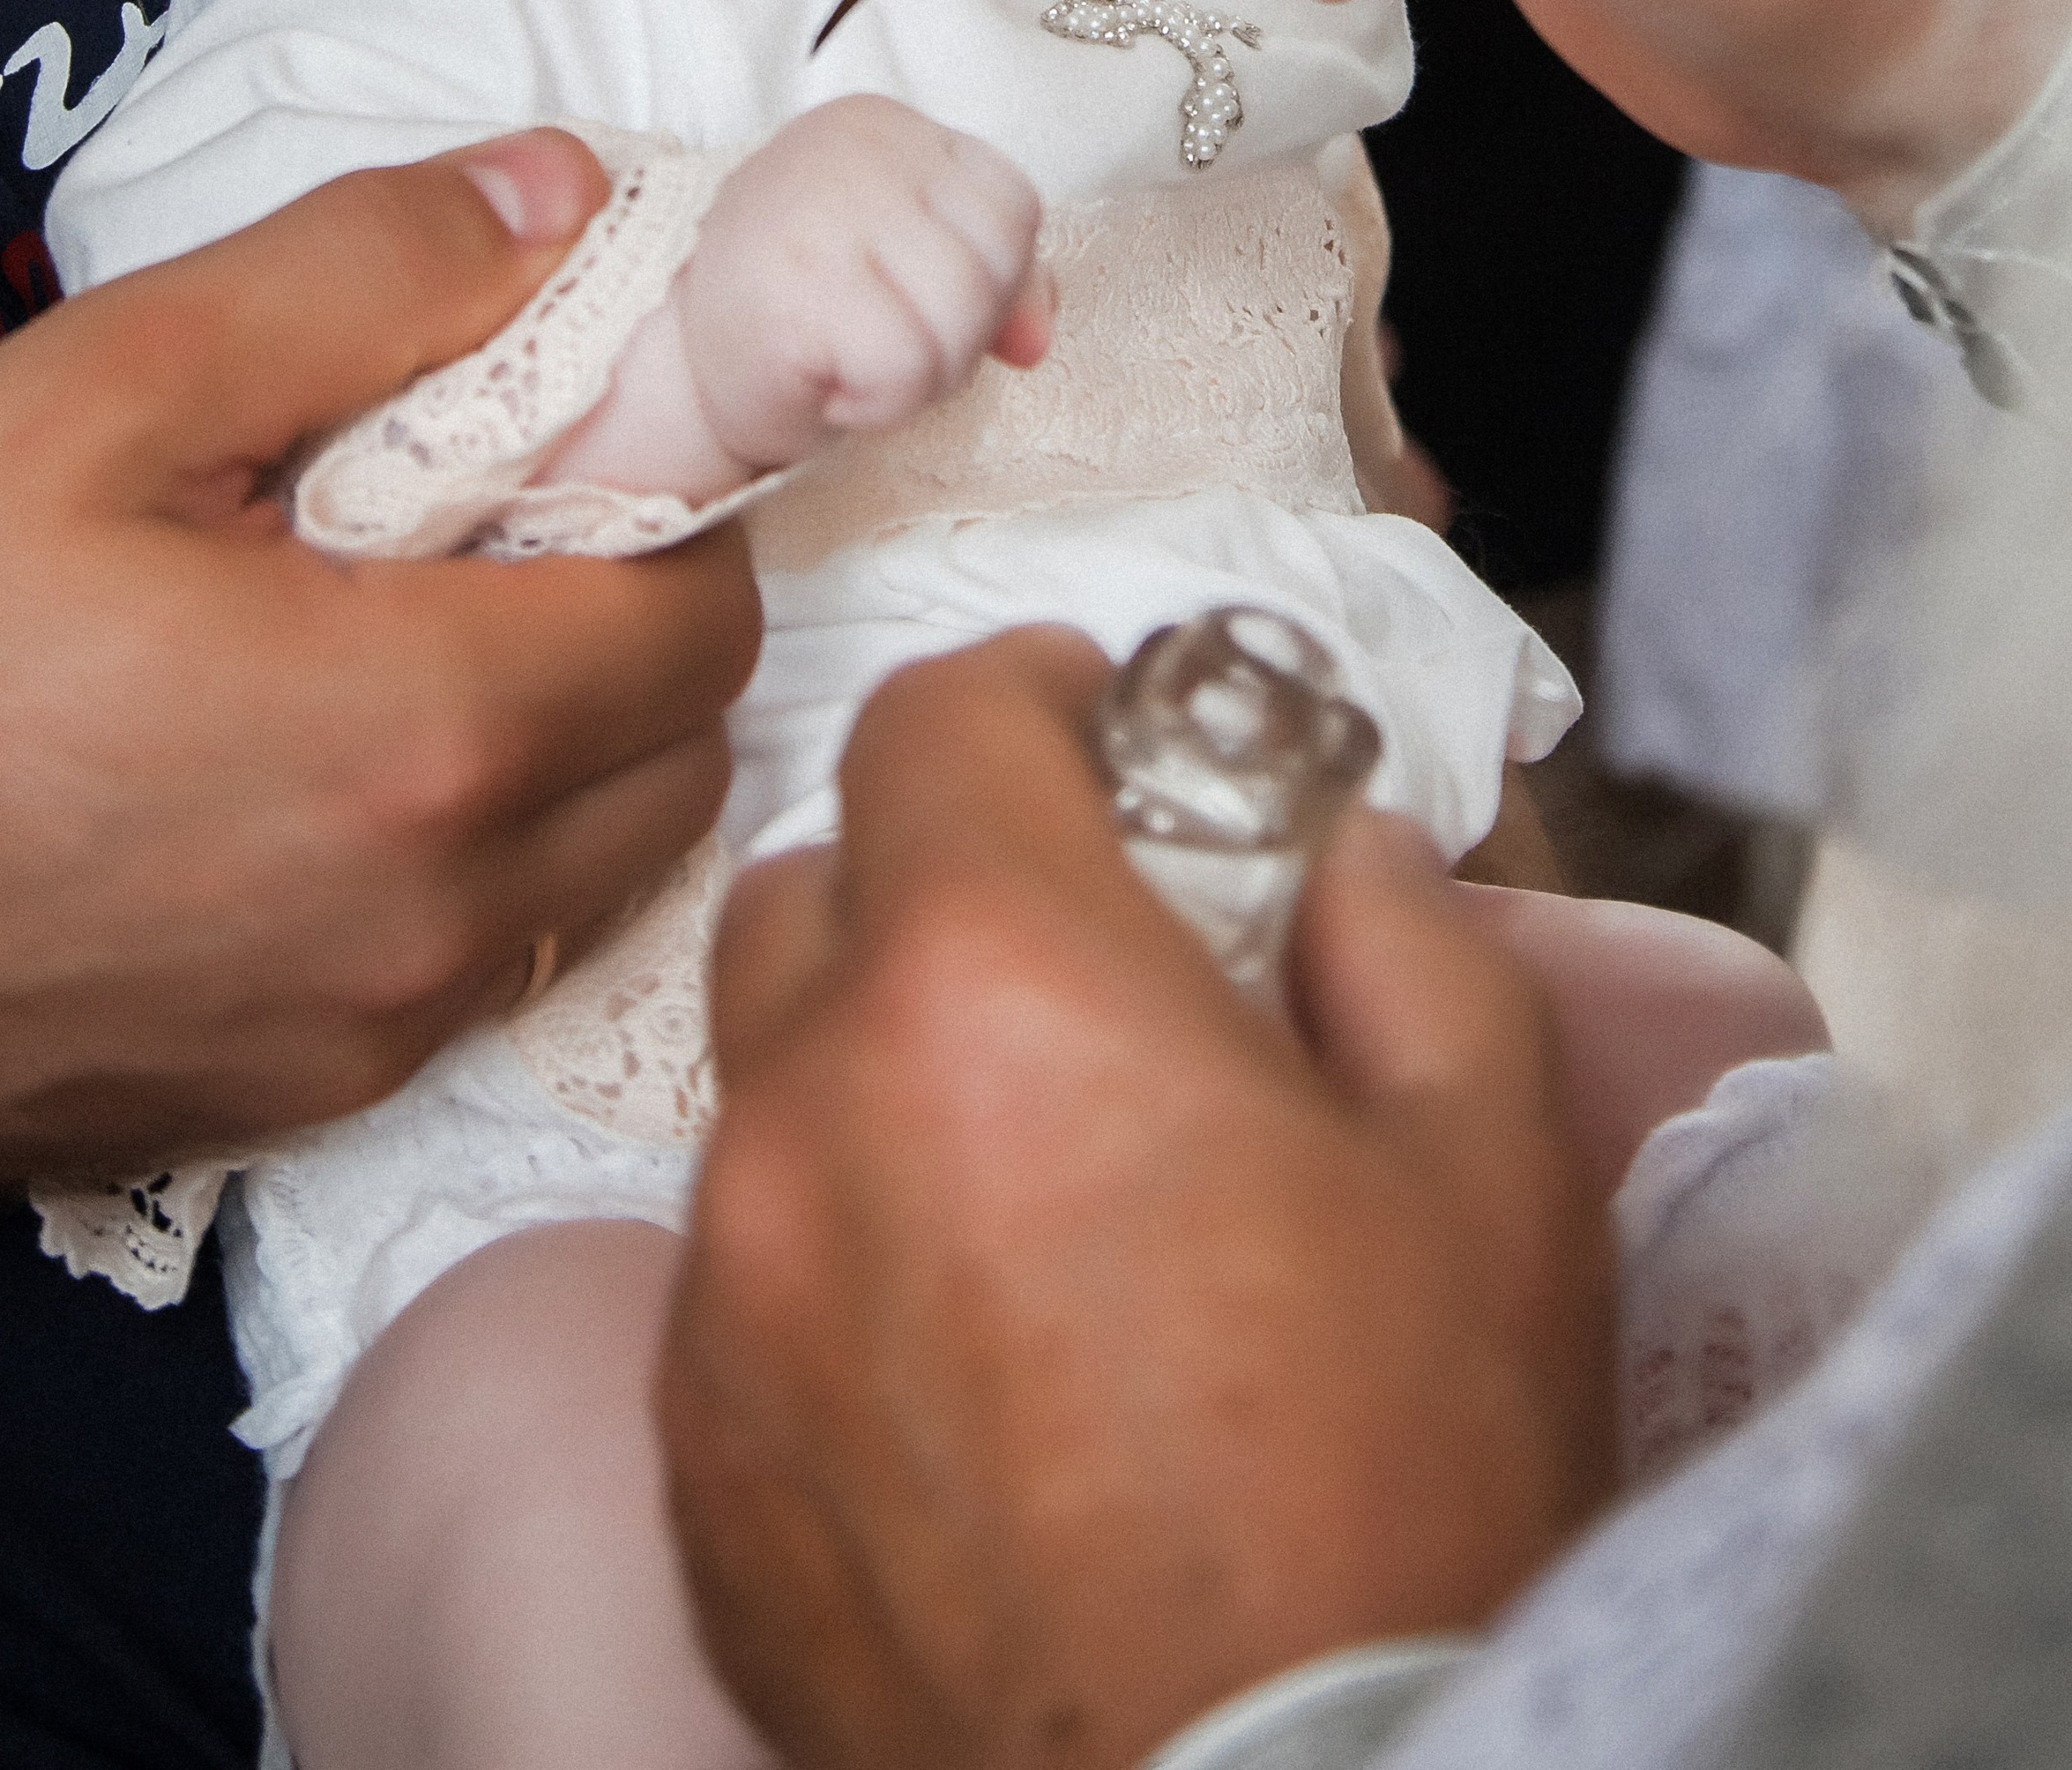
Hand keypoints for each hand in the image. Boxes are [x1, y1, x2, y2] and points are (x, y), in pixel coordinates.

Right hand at [0, 133, 759, 1180]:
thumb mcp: (95, 390)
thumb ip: (361, 277)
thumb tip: (567, 201)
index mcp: (421, 726)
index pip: (706, 610)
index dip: (669, 503)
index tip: (575, 446)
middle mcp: (431, 912)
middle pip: (683, 748)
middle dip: (633, 622)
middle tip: (483, 533)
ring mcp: (364, 1034)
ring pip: (598, 870)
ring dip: (565, 753)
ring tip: (392, 649)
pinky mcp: (288, 1106)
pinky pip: (477, 972)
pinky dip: (467, 869)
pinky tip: (318, 782)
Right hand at [562, 100, 1048, 501]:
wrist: (667, 370)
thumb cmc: (799, 315)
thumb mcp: (907, 269)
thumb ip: (995, 280)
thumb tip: (1036, 342)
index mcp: (882, 125)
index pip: (1012, 207)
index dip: (989, 282)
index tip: (907, 301)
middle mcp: (849, 148)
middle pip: (992, 267)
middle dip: (954, 337)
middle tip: (871, 342)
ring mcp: (816, 213)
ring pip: (960, 323)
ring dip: (918, 377)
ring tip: (848, 362)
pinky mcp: (790, 291)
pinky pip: (906, 370)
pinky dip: (878, 403)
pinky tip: (825, 384)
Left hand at [661, 631, 1614, 1769]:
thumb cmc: (1391, 1492)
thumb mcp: (1490, 1170)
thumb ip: (1409, 946)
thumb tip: (1343, 859)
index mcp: (997, 986)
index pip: (933, 723)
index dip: (1023, 691)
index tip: (1092, 719)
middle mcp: (809, 1111)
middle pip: (813, 887)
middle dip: (935, 872)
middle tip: (1073, 946)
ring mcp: (723, 1296)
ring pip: (763, 1087)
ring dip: (875, 1068)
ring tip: (1027, 1168)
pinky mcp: (693, 1461)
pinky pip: (734, 1278)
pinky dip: (828, 1251)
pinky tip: (963, 1341)